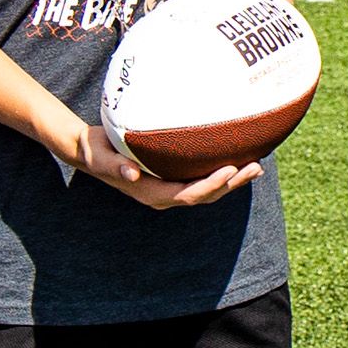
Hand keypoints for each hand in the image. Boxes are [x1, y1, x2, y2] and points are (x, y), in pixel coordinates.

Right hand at [66, 124, 261, 208]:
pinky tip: (237, 158)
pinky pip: (201, 178)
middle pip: (204, 195)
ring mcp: (169, 188)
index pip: (187, 195)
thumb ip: (115, 166)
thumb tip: (132, 174)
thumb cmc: (95, 151)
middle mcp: (164, 195)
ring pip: (207, 189)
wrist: (90, 152)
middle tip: (255, 166)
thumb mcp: (100, 158)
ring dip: (232, 180)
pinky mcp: (172, 178)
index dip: (211, 185)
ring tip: (257, 166)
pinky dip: (221, 171)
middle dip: (231, 183)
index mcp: (151, 193)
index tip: (230, 170)